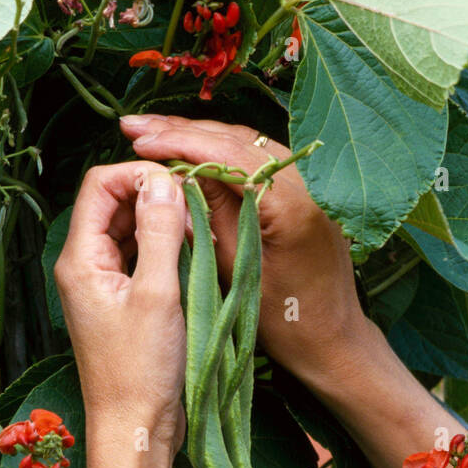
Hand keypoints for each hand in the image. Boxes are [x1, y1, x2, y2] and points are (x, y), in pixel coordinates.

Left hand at [54, 160, 187, 455]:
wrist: (135, 429)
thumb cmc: (141, 372)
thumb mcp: (158, 295)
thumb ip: (160, 233)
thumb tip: (164, 181)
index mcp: (80, 259)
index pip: (99, 185)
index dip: (138, 175)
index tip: (179, 186)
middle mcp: (84, 266)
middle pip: (114, 204)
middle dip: (154, 197)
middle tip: (196, 211)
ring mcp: (101, 286)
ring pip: (129, 231)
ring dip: (162, 224)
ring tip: (198, 235)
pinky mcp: (120, 304)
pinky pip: (139, 259)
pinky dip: (164, 250)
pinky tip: (192, 258)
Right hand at [119, 114, 370, 387]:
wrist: (332, 340)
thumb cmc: (284, 322)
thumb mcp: (235, 271)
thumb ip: (210, 214)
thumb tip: (178, 169)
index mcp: (291, 204)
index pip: (226, 153)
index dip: (179, 142)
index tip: (138, 140)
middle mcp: (309, 183)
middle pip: (237, 139)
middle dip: (183, 130)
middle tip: (134, 126)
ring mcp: (314, 184)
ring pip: (248, 143)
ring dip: (201, 136)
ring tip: (155, 133)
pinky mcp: (311, 191)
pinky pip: (261, 159)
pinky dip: (225, 151)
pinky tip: (194, 149)